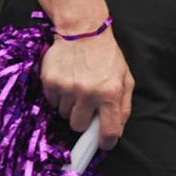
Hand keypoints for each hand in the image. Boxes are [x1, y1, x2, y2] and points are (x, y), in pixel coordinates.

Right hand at [40, 29, 134, 148]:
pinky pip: (51, 102)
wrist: (83, 31)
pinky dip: (58, 96)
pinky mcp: (50, 82)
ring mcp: (67, 88)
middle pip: (78, 126)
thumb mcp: (125, 78)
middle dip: (83, 119)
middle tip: (87, 105)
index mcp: (110, 94)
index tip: (104, 144)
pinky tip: (66, 81)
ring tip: (77, 87)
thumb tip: (117, 129)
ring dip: (70, 106)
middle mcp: (88, 93)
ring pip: (63, 114)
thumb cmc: (107, 56)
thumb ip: (124, 105)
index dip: (106, 142)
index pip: (108, 130)